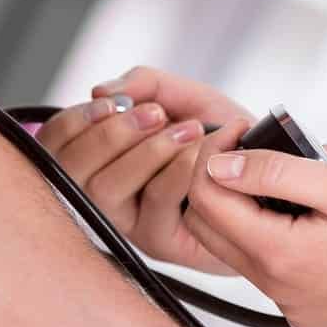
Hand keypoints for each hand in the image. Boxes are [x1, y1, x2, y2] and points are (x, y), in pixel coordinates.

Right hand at [36, 67, 250, 271]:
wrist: (270, 169)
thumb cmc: (222, 136)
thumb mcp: (185, 98)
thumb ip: (146, 84)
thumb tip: (101, 91)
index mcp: (100, 160)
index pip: (56, 144)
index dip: (75, 121)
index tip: (109, 102)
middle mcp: (105, 196)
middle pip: (74, 170)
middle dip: (112, 135)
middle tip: (156, 113)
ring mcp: (129, 223)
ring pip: (108, 190)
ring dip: (147, 152)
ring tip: (190, 130)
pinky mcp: (160, 241)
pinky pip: (154, 203)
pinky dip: (177, 171)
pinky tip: (202, 154)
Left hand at [181, 119, 326, 326]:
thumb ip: (274, 173)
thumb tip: (220, 164)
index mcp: (277, 255)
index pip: (203, 198)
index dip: (214, 154)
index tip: (244, 130)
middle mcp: (275, 287)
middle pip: (210, 226)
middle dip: (222, 179)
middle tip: (259, 147)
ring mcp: (291, 302)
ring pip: (241, 245)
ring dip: (254, 204)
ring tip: (301, 176)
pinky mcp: (310, 308)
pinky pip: (275, 264)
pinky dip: (281, 231)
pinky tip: (320, 212)